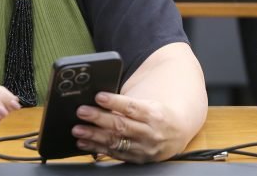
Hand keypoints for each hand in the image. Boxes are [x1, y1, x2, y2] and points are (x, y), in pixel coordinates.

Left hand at [71, 92, 185, 163]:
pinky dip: (98, 148)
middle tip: (82, 112)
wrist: (177, 133)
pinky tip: (84, 143)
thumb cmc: (157, 114)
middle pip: (121, 125)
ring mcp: (144, 148)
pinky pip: (115, 154)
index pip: (132, 107)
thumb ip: (126, 103)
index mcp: (153, 114)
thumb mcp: (147, 103)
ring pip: (116, 141)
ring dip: (94, 136)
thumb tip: (99, 99)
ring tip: (78, 130)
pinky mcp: (138, 159)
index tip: (98, 96)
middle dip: (99, 118)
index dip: (114, 102)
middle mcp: (150, 133)